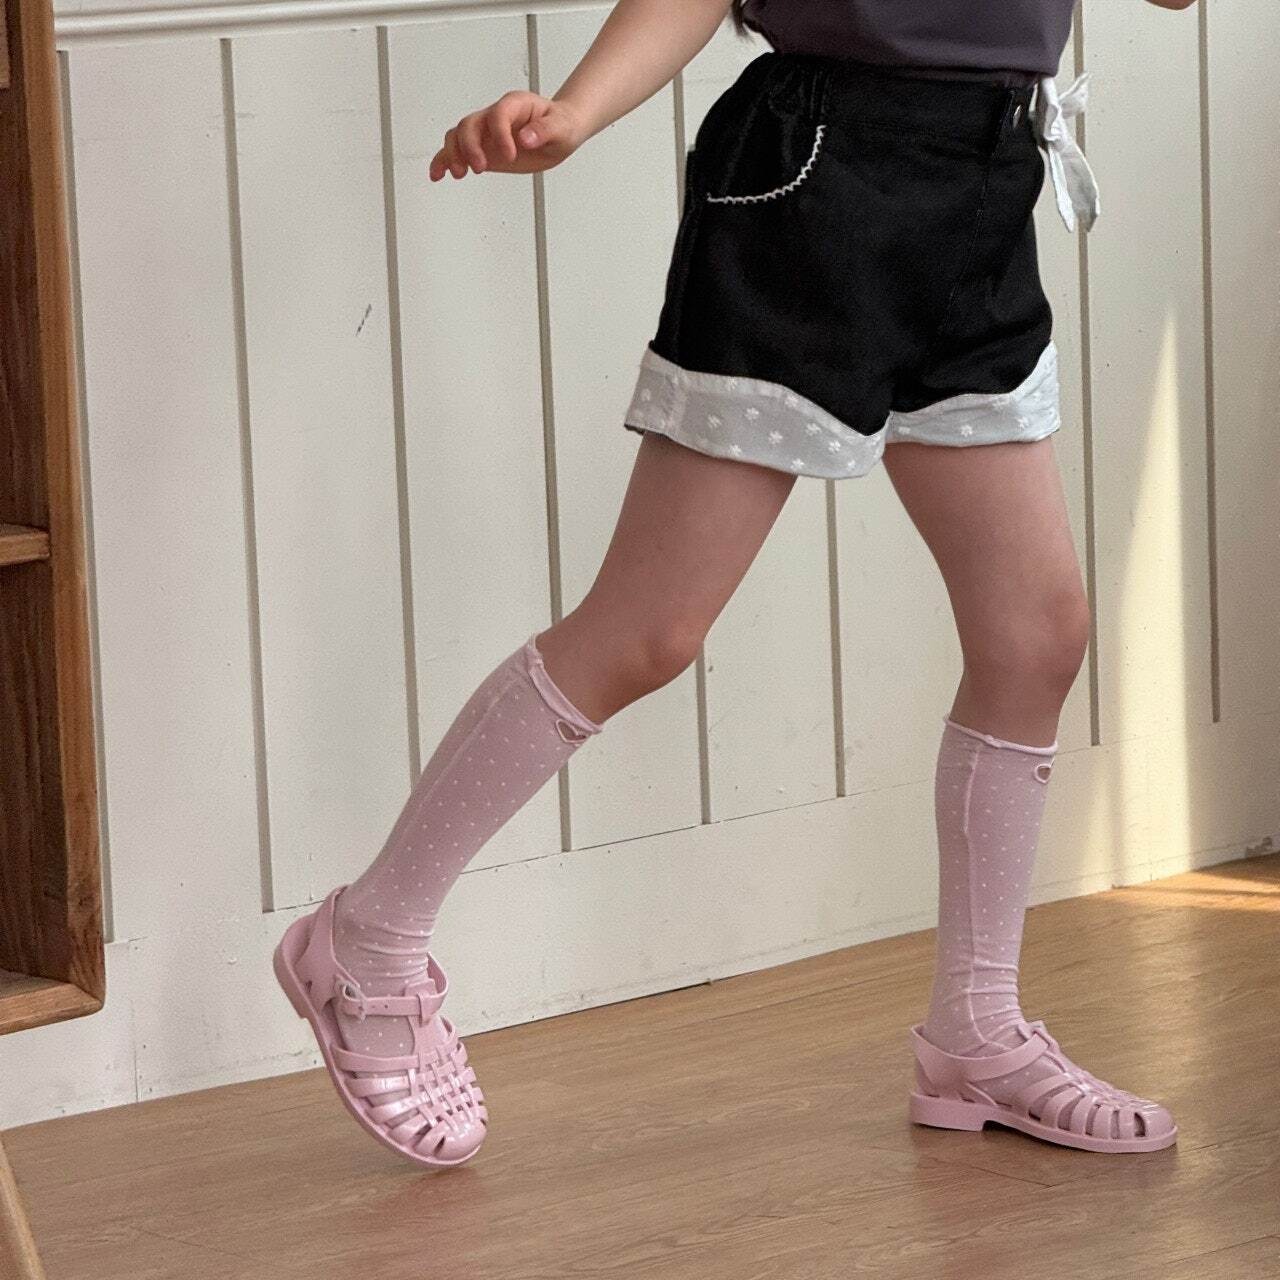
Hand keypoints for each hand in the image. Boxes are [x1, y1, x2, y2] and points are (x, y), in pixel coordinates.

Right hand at [429, 92, 588, 179]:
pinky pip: (456, 151)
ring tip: (459, 173)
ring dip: (453, 154)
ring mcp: (485, 132)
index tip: (510, 155)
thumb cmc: (561, 125)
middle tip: (480, 167)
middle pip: (470, 124)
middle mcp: (495, 116)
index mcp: (515, 105)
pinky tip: (438, 175)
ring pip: (457, 136)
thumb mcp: (561, 127)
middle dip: (470, 146)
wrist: (559, 132)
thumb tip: (526, 138)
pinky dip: (444, 161)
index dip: (500, 134)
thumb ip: (545, 130)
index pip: (499, 114)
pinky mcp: (481, 148)